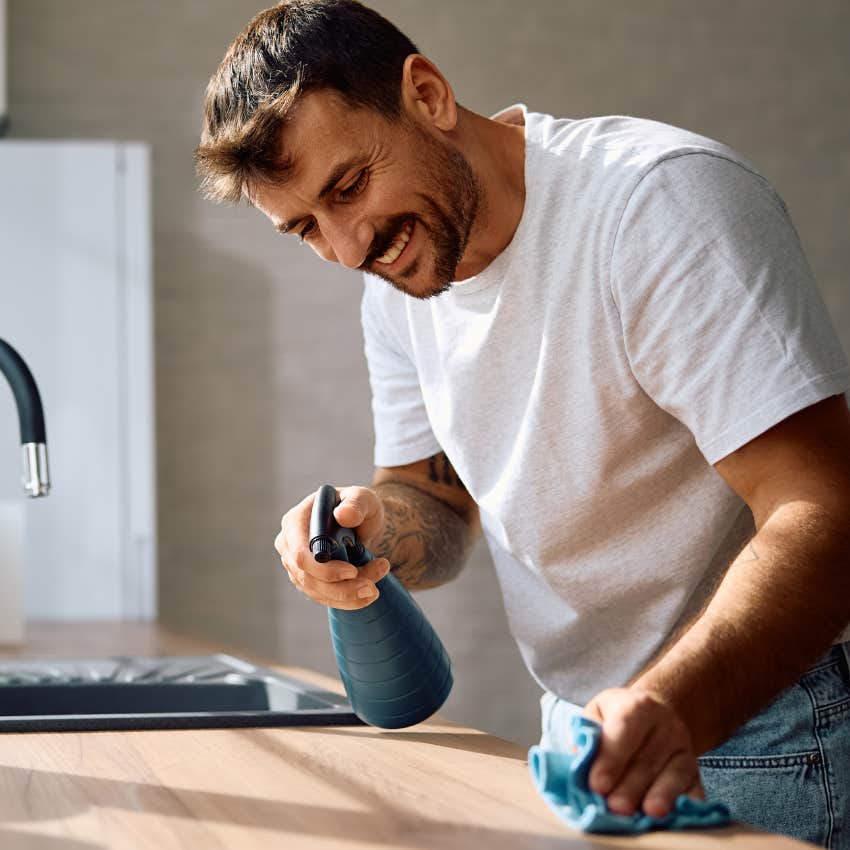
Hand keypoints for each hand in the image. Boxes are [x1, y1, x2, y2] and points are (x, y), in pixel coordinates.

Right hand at [274, 485, 390, 608]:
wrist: (363, 524)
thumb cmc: (359, 507)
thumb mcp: (363, 498)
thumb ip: (356, 503)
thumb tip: (344, 515)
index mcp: (296, 521)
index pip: (301, 553)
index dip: (324, 568)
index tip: (353, 572)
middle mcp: (290, 544)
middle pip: (307, 577)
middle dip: (341, 588)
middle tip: (372, 587)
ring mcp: (296, 565)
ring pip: (317, 592)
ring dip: (348, 595)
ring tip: (375, 588)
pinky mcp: (307, 580)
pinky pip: (324, 598)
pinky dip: (347, 600)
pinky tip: (367, 594)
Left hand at [583, 687, 703, 817]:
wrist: (657, 714)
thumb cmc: (617, 717)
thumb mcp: (598, 713)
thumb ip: (587, 734)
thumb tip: (578, 757)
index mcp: (639, 706)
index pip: (624, 730)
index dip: (611, 758)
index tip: (597, 784)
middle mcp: (667, 725)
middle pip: (647, 759)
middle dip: (630, 786)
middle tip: (615, 807)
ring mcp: (685, 748)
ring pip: (673, 774)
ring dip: (660, 795)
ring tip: (647, 814)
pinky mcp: (696, 771)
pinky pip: (694, 787)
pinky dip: (688, 801)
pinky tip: (677, 816)